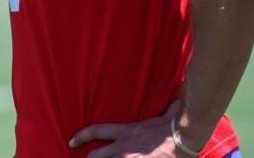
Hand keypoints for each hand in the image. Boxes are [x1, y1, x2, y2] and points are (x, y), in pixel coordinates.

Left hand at [69, 100, 202, 156]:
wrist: (182, 138)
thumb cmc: (176, 124)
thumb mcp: (164, 115)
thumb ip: (167, 109)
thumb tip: (176, 101)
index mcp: (125, 132)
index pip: (95, 131)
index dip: (80, 136)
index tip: (71, 142)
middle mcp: (122, 148)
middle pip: (93, 157)